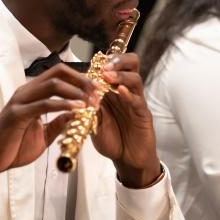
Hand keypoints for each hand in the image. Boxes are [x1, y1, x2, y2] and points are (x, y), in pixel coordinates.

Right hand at [0, 64, 94, 184]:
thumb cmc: (13, 148)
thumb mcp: (43, 135)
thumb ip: (57, 124)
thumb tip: (75, 115)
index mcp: (32, 94)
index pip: (59, 74)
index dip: (80, 79)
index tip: (98, 90)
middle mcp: (25, 92)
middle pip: (58, 73)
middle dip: (82, 81)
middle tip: (99, 93)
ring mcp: (20, 101)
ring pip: (53, 84)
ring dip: (76, 92)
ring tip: (92, 102)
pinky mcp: (16, 114)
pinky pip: (44, 104)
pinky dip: (63, 105)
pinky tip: (77, 110)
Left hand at [94, 53, 161, 186]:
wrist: (126, 160)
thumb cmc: (111, 139)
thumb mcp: (93, 122)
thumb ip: (88, 107)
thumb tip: (76, 92)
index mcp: (112, 90)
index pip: (113, 66)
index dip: (104, 61)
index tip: (93, 62)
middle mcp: (125, 92)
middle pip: (131, 64)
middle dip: (118, 60)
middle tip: (104, 66)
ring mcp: (135, 102)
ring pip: (135, 79)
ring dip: (121, 75)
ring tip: (108, 76)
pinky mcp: (143, 114)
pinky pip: (138, 100)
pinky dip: (129, 94)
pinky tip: (120, 91)